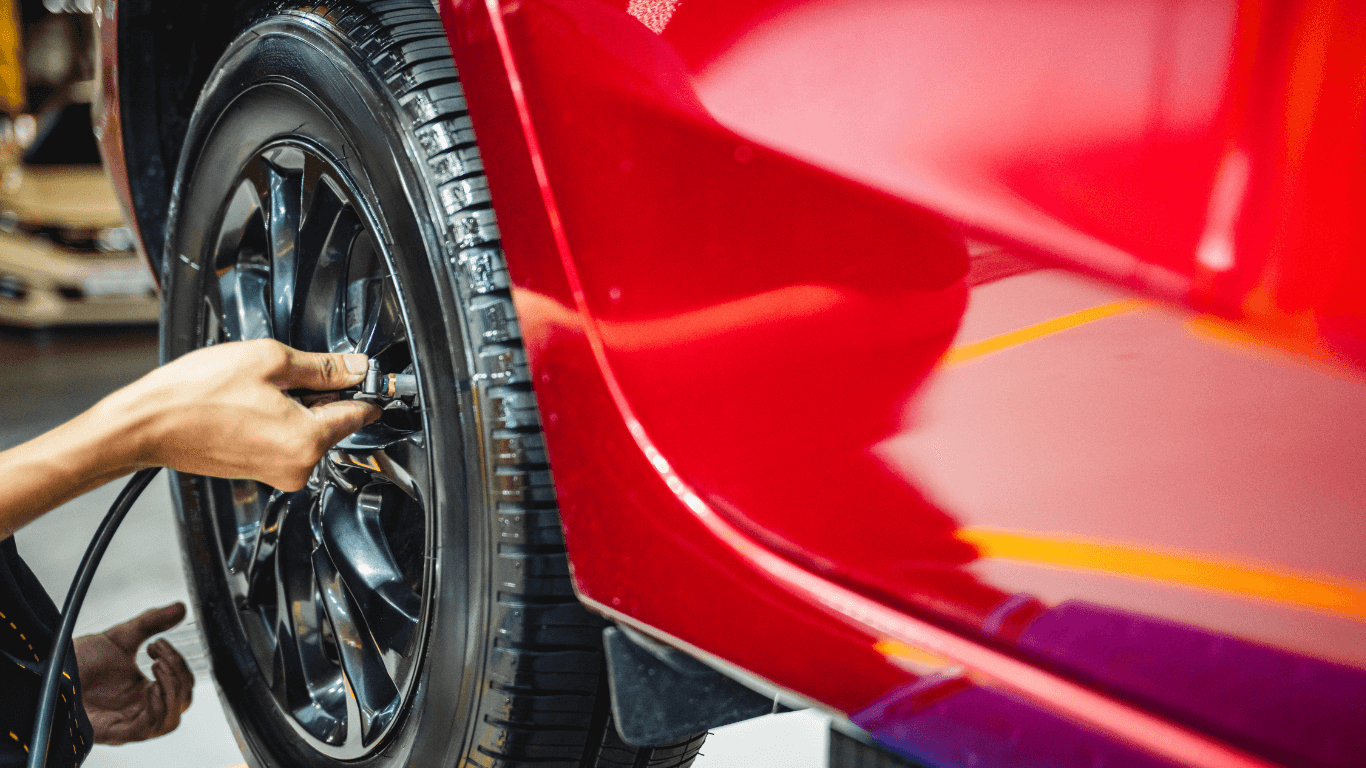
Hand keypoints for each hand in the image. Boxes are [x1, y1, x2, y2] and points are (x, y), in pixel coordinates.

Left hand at [74, 603, 194, 744]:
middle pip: (181, 705)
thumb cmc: (76, 661)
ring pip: (170, 720)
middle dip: (180, 675)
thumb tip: (180, 608)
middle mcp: (139, 709)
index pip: (180, 687)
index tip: (159, 643)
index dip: (179, 664)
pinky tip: (149, 687)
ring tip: (157, 666)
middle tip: (160, 654)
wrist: (49, 670)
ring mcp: (128, 723)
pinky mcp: (115, 732)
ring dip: (172, 691)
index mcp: (143, 691)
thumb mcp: (120, 636)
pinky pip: (148, 729)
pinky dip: (157, 707)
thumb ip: (151, 622)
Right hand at [104, 339, 382, 490]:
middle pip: (335, 421)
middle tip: (288, 371)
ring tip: (258, 388)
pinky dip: (278, 417)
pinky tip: (249, 403)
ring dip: (296, 404)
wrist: (144, 424)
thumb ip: (323, 366)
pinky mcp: (260, 471)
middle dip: (322, 393)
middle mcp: (298, 467)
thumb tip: (356, 367)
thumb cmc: (195, 395)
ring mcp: (279, 474)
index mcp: (308, 442)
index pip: (362, 412)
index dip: (363, 385)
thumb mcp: (270, 361)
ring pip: (309, 428)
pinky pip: (286, 438)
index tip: (362, 370)